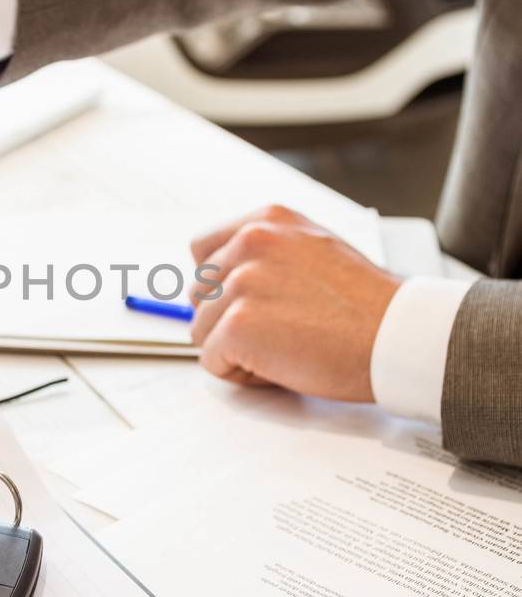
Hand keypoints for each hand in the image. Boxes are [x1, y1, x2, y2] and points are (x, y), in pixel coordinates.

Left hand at [188, 204, 400, 400]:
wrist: (397, 336)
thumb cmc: (366, 306)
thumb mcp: (315, 250)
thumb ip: (268, 255)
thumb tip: (225, 276)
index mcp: (267, 221)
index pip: (203, 251)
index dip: (222, 286)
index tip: (255, 303)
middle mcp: (250, 241)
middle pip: (199, 294)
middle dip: (229, 319)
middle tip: (281, 330)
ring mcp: (241, 282)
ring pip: (202, 331)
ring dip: (236, 350)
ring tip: (288, 346)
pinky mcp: (237, 324)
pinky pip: (212, 362)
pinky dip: (242, 375)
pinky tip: (284, 365)